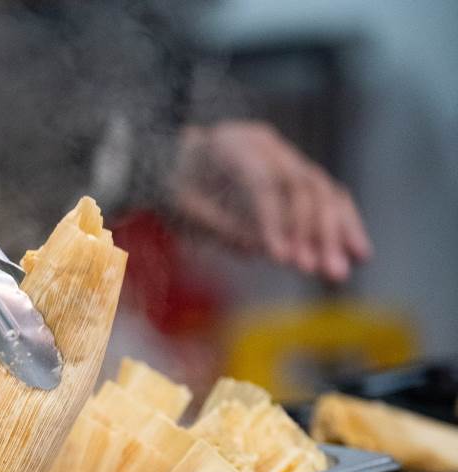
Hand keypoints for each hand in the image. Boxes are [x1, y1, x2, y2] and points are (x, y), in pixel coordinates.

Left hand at [169, 121, 371, 280]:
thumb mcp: (182, 210)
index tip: (281, 258)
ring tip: (340, 271)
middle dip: (315, 231)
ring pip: (322, 190)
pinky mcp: (294, 171)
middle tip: (322, 271)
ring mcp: (281, 154)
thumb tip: (260, 250)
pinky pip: (327, 196)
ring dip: (335, 234)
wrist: (170, 164)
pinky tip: (357, 254)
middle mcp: (262, 143)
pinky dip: (342, 226)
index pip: (262, 181)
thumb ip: (219, 227)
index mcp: (228, 144)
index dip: (274, 220)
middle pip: (302, 183)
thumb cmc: (170, 189)